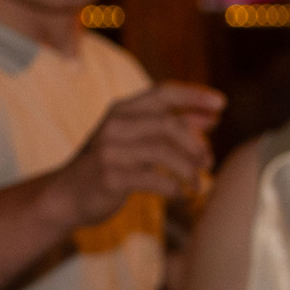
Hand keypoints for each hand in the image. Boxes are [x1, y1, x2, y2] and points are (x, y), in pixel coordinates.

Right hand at [52, 83, 224, 228]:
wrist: (67, 195)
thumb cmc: (110, 165)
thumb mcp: (138, 140)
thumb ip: (171, 127)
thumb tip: (212, 117)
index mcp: (123, 111)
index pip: (162, 92)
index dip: (194, 95)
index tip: (222, 103)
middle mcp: (115, 124)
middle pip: (169, 123)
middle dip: (196, 144)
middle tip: (208, 163)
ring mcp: (110, 150)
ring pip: (164, 151)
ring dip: (189, 170)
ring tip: (197, 185)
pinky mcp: (110, 176)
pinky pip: (154, 179)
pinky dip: (176, 190)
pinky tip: (182, 197)